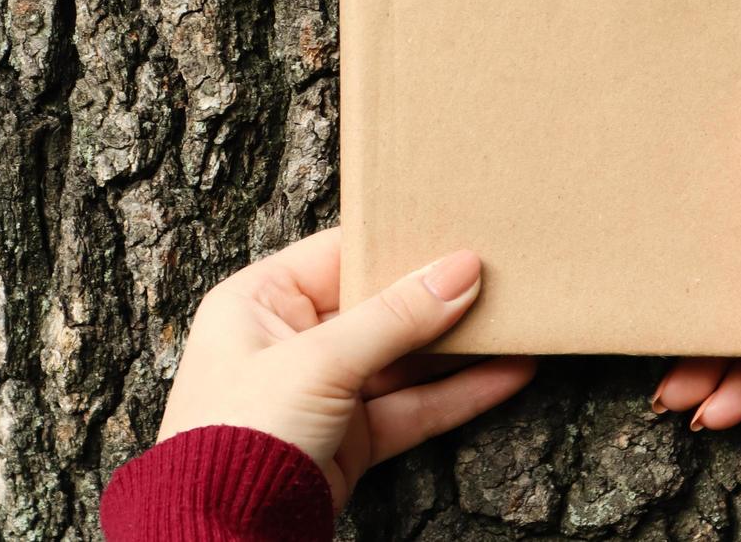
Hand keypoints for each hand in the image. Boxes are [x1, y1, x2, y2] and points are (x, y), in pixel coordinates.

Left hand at [158, 228, 535, 509]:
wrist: (222, 533)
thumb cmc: (237, 434)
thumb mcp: (318, 361)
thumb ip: (394, 316)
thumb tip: (458, 270)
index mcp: (257, 300)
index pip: (337, 254)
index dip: (395, 242)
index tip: (455, 228)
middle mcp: (287, 340)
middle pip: (375, 305)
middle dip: (435, 295)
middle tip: (500, 271)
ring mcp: (321, 391)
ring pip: (401, 359)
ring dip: (457, 346)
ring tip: (518, 320)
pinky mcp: (348, 438)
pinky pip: (411, 406)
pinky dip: (458, 394)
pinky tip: (508, 374)